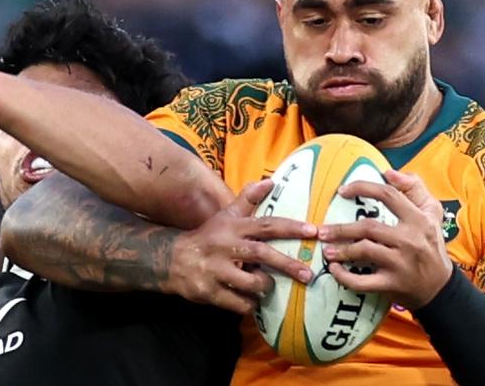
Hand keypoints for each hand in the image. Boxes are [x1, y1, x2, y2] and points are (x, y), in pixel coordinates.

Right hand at [167, 179, 316, 313]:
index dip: (290, 227)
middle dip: (288, 264)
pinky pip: (240, 304)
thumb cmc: (208, 236)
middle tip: (309, 274)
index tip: (312, 231)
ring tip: (267, 286)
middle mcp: (226, 246)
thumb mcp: (226, 215)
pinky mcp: (210, 291)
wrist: (172, 259)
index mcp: (233, 227)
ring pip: (252, 283)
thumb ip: (248, 199)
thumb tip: (270, 181)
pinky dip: (250, 304)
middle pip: (262, 254)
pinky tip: (250, 300)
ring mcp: (216, 270)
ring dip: (266, 286)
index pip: (265, 224)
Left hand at [318, 170, 452, 309]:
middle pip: (368, 227)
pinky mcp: (394, 284)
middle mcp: (411, 240)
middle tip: (322, 231)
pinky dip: (344, 277)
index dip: (362, 188)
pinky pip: (363, 281)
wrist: (442, 288)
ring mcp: (402, 263)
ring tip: (326, 250)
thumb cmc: (430, 244)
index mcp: (418, 219)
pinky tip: (334, 270)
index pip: (388, 195)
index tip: (341, 191)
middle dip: (341, 229)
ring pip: (364, 251)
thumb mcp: (431, 213)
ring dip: (340, 250)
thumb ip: (414, 188)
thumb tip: (388, 172)